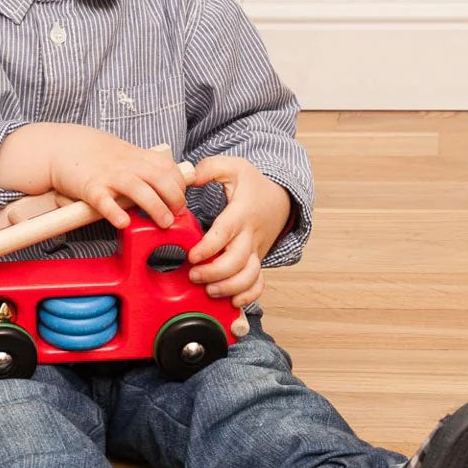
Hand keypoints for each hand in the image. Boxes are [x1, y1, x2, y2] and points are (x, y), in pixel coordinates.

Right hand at [47, 125, 188, 230]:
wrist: (61, 146)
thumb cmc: (95, 154)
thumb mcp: (125, 153)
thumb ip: (143, 166)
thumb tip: (165, 185)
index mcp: (137, 157)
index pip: (169, 169)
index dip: (180, 186)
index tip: (181, 200)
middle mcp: (127, 165)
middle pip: (160, 179)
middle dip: (175, 198)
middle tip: (177, 214)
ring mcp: (109, 176)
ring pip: (139, 190)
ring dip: (155, 207)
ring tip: (163, 223)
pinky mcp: (90, 188)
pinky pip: (104, 201)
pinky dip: (114, 212)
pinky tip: (123, 222)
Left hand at [186, 156, 292, 307]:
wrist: (281, 199)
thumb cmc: (252, 185)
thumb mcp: (233, 167)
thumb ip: (208, 168)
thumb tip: (187, 176)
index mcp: (241, 213)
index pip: (225, 233)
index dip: (208, 248)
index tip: (192, 256)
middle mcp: (250, 235)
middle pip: (237, 261)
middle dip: (214, 273)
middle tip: (193, 275)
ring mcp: (256, 251)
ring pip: (249, 277)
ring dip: (229, 288)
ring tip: (209, 289)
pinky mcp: (258, 261)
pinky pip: (259, 284)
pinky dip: (248, 296)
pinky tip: (231, 300)